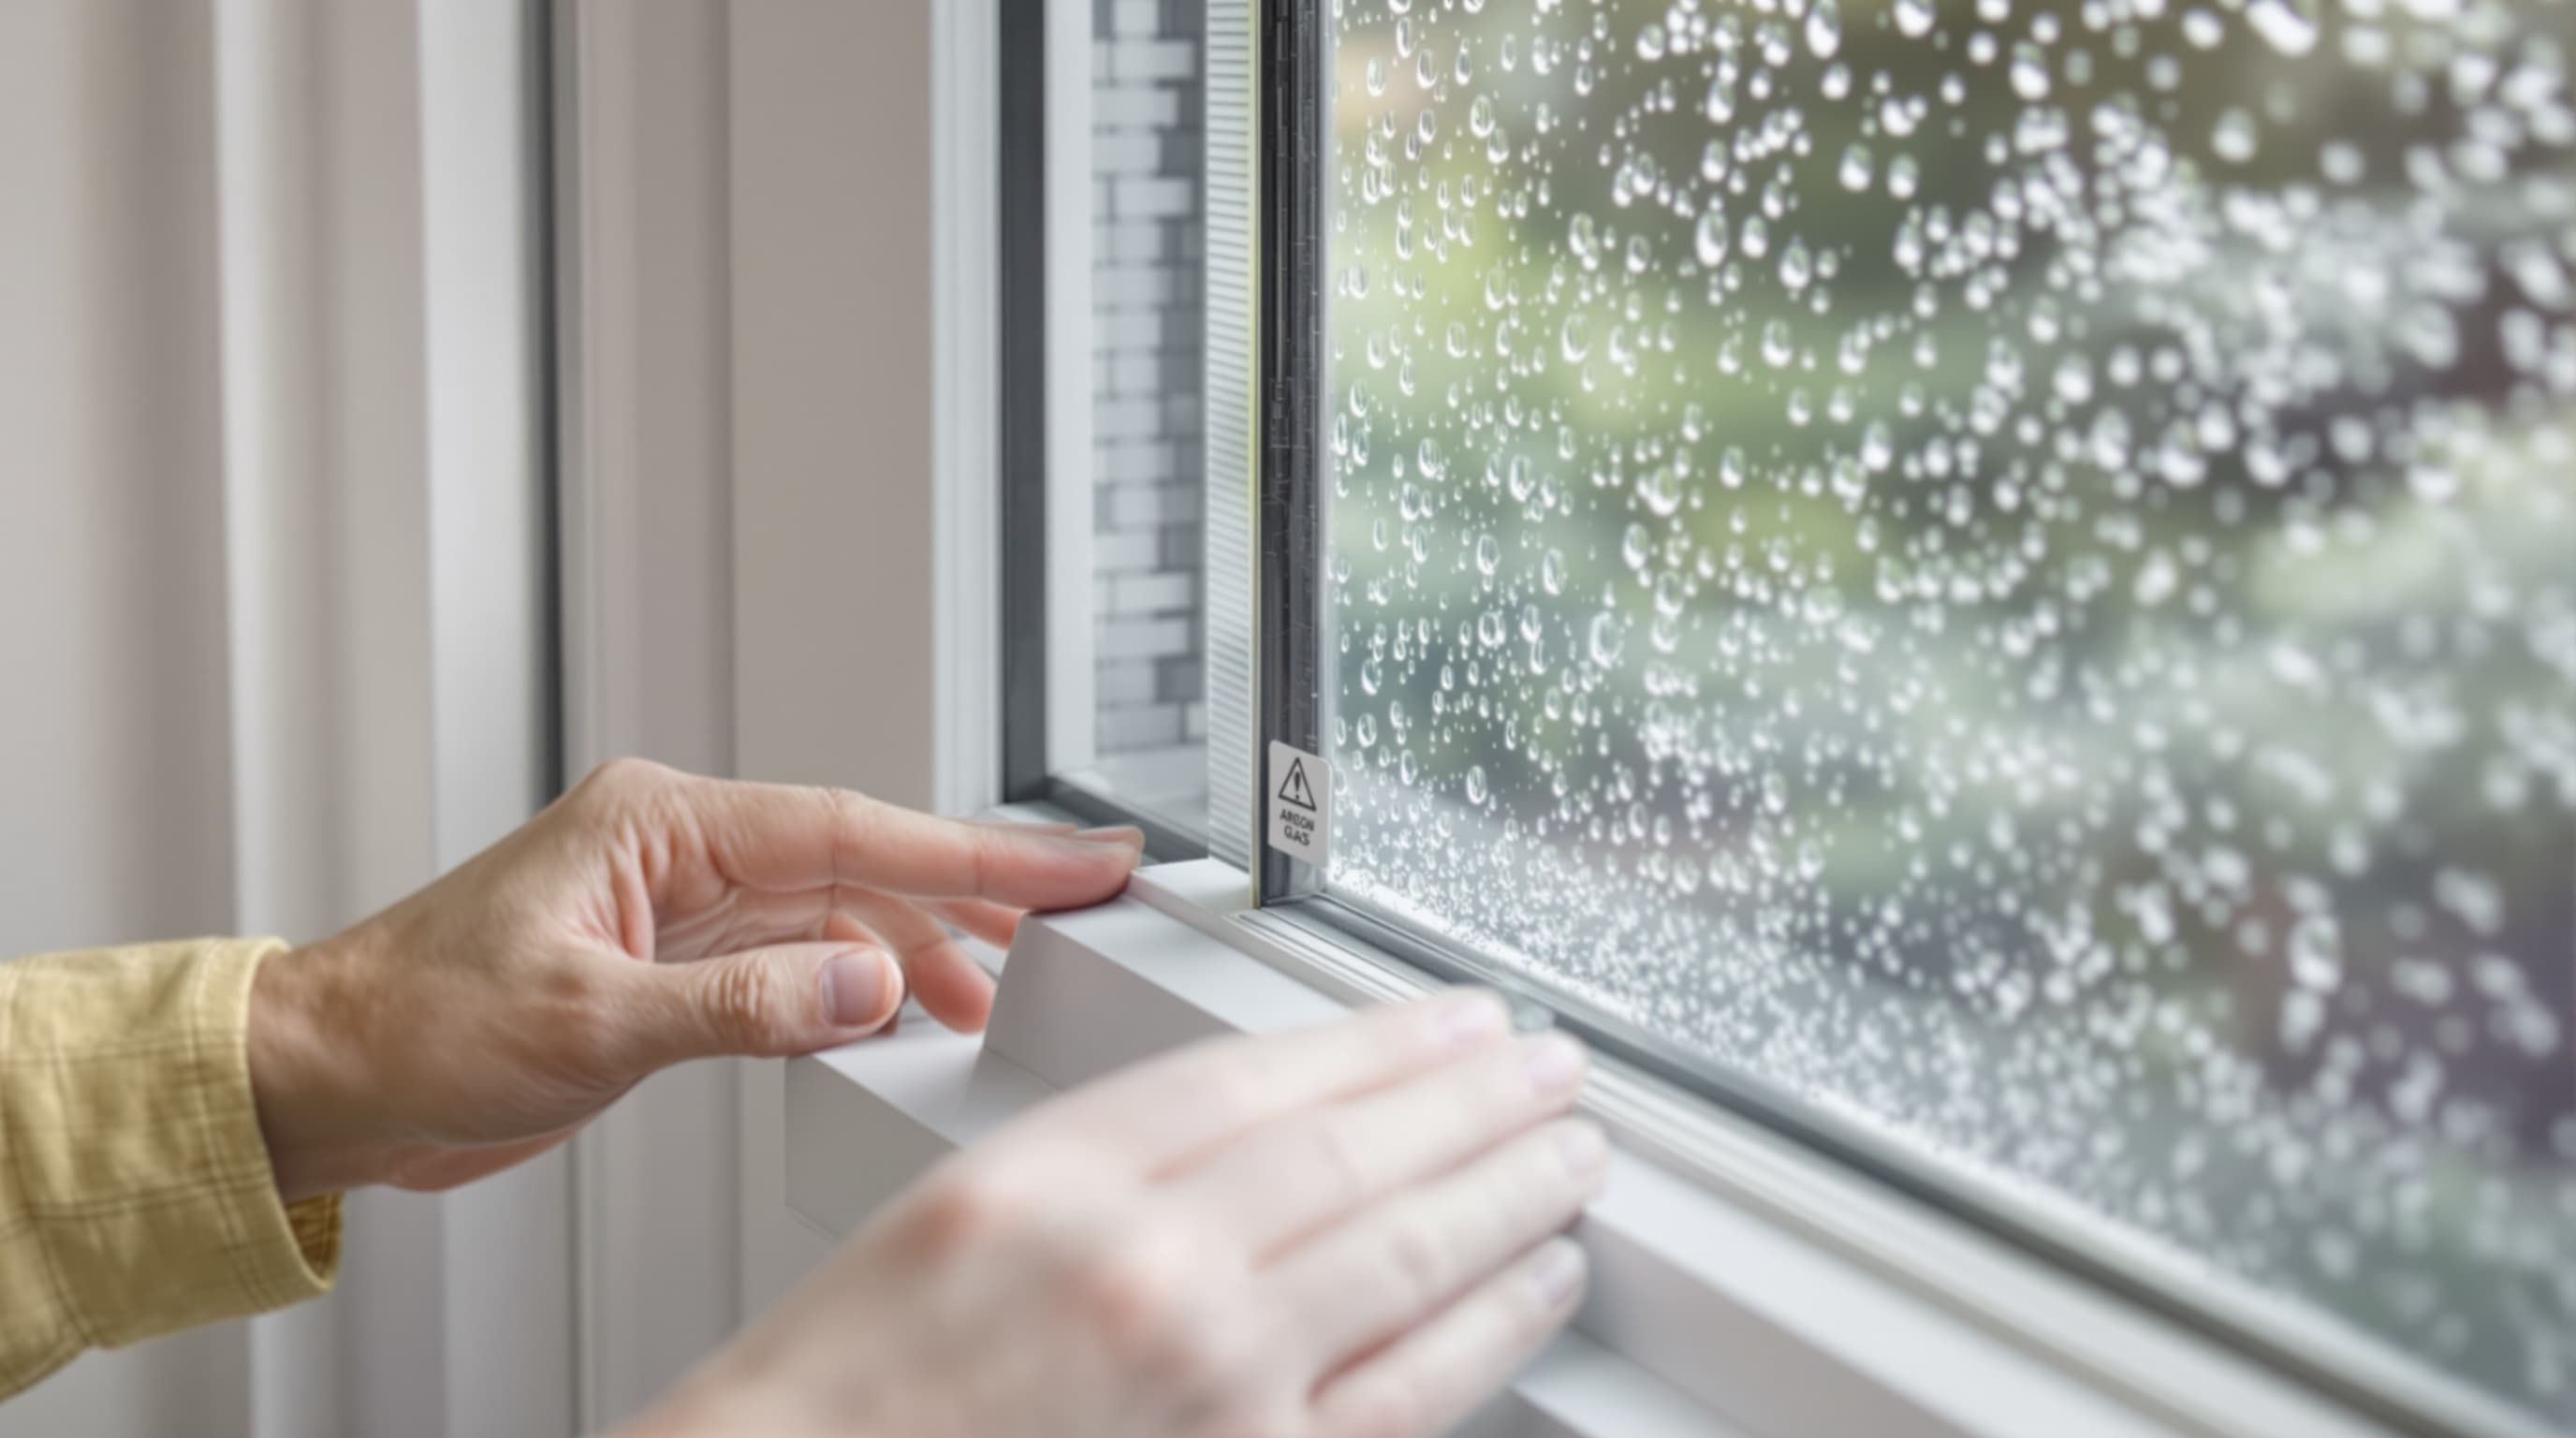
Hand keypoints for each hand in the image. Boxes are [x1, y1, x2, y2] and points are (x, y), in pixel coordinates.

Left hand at [246, 759, 1142, 1197]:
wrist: (325, 1080)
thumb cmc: (416, 1027)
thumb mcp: (590, 1024)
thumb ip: (745, 1003)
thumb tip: (872, 978)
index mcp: (660, 821)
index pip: (853, 825)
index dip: (976, 848)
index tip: (1071, 861)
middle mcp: (679, 850)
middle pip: (862, 857)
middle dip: (972, 890)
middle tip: (1078, 913)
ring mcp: (677, 907)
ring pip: (837, 910)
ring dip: (918, 947)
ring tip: (996, 993)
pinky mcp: (670, 967)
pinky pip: (796, 961)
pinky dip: (857, 985)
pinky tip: (900, 1009)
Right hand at [637, 993, 1604, 1437]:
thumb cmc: (857, 1383)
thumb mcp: (961, 1208)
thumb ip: (1114, 1158)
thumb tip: (1279, 1126)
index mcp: (1051, 1178)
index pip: (1261, 1077)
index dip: (1383, 1041)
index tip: (1456, 1019)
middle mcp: (1138, 1270)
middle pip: (1353, 1153)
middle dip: (1476, 1101)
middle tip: (1554, 1063)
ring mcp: (1206, 1381)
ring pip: (1404, 1258)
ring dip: (1509, 1192)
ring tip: (1574, 1149)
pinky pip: (1407, 1390)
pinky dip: (1489, 1325)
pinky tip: (1537, 1278)